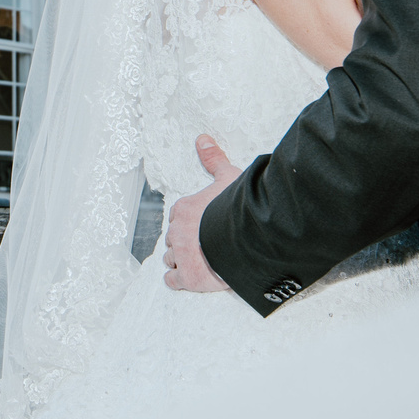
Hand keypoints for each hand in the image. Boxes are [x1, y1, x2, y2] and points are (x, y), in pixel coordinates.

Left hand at [161, 135, 240, 292]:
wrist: (247, 237)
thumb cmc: (238, 207)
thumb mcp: (228, 177)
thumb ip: (214, 159)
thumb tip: (202, 138)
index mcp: (184, 209)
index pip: (178, 216)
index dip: (190, 222)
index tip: (201, 226)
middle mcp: (177, 231)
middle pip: (174, 238)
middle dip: (185, 241)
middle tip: (203, 245)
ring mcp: (180, 255)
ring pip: (171, 258)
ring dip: (180, 260)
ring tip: (198, 261)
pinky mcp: (187, 278)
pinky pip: (172, 280)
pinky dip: (177, 279)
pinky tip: (187, 278)